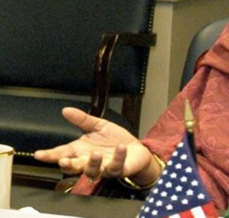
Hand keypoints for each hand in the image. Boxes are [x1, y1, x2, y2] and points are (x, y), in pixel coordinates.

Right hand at [34, 107, 160, 185]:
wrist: (136, 150)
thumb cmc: (115, 140)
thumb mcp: (98, 126)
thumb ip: (82, 120)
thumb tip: (66, 110)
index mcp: (81, 150)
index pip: (62, 153)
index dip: (50, 155)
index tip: (39, 154)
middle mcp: (89, 162)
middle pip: (74, 167)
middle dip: (68, 165)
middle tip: (64, 160)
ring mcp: (103, 168)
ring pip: (93, 171)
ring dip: (93, 163)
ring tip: (95, 153)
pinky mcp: (119, 170)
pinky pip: (116, 166)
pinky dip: (118, 157)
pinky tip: (120, 148)